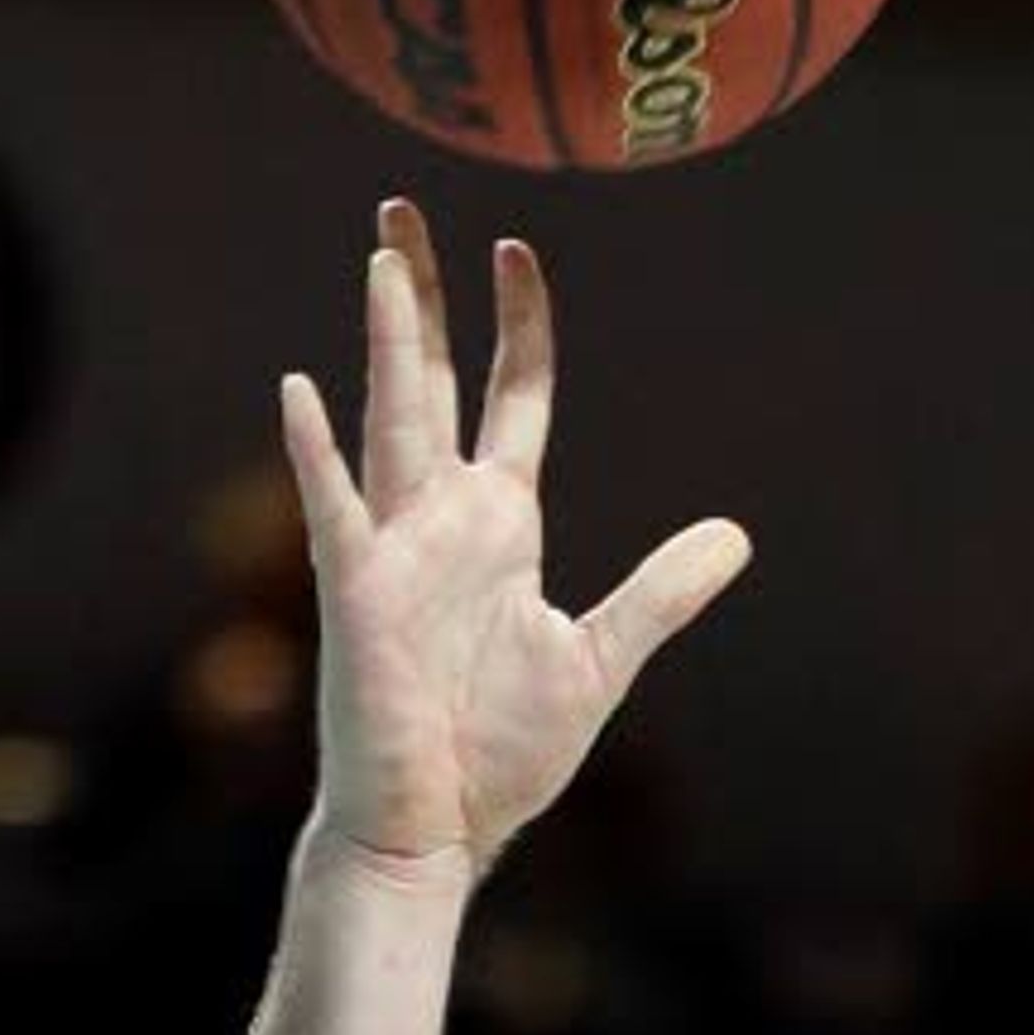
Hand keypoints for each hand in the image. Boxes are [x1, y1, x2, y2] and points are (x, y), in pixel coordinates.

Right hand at [279, 202, 749, 884]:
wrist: (435, 827)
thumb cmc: (500, 751)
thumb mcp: (603, 658)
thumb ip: (662, 592)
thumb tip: (735, 536)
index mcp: (498, 526)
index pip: (511, 400)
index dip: (517, 328)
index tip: (516, 252)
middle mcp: (440, 519)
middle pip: (429, 381)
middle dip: (421, 297)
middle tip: (402, 208)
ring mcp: (392, 549)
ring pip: (388, 419)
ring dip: (385, 340)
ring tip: (383, 258)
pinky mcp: (357, 593)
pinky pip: (334, 509)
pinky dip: (316, 453)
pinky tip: (298, 388)